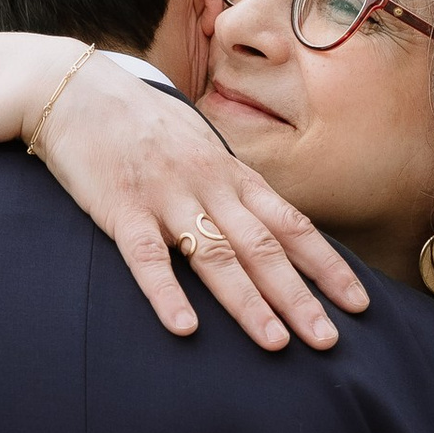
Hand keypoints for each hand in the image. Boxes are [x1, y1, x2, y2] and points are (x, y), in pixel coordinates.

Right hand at [37, 62, 367, 354]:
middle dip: (299, 296)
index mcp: (231, 173)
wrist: (75, 90)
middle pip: (263, 248)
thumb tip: (269, 223)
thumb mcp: (200, 146)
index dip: (327, 265)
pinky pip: (147, 257)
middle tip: (328, 340)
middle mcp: (208, 185)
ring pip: (215, 255)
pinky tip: (184, 327)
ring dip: (248, 302)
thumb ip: (231, 185)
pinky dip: (166, 293)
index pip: (292, 224)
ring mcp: (165, 197)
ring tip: (275, 343)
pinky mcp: (120, 209)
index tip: (358, 303)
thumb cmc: (141, 122)